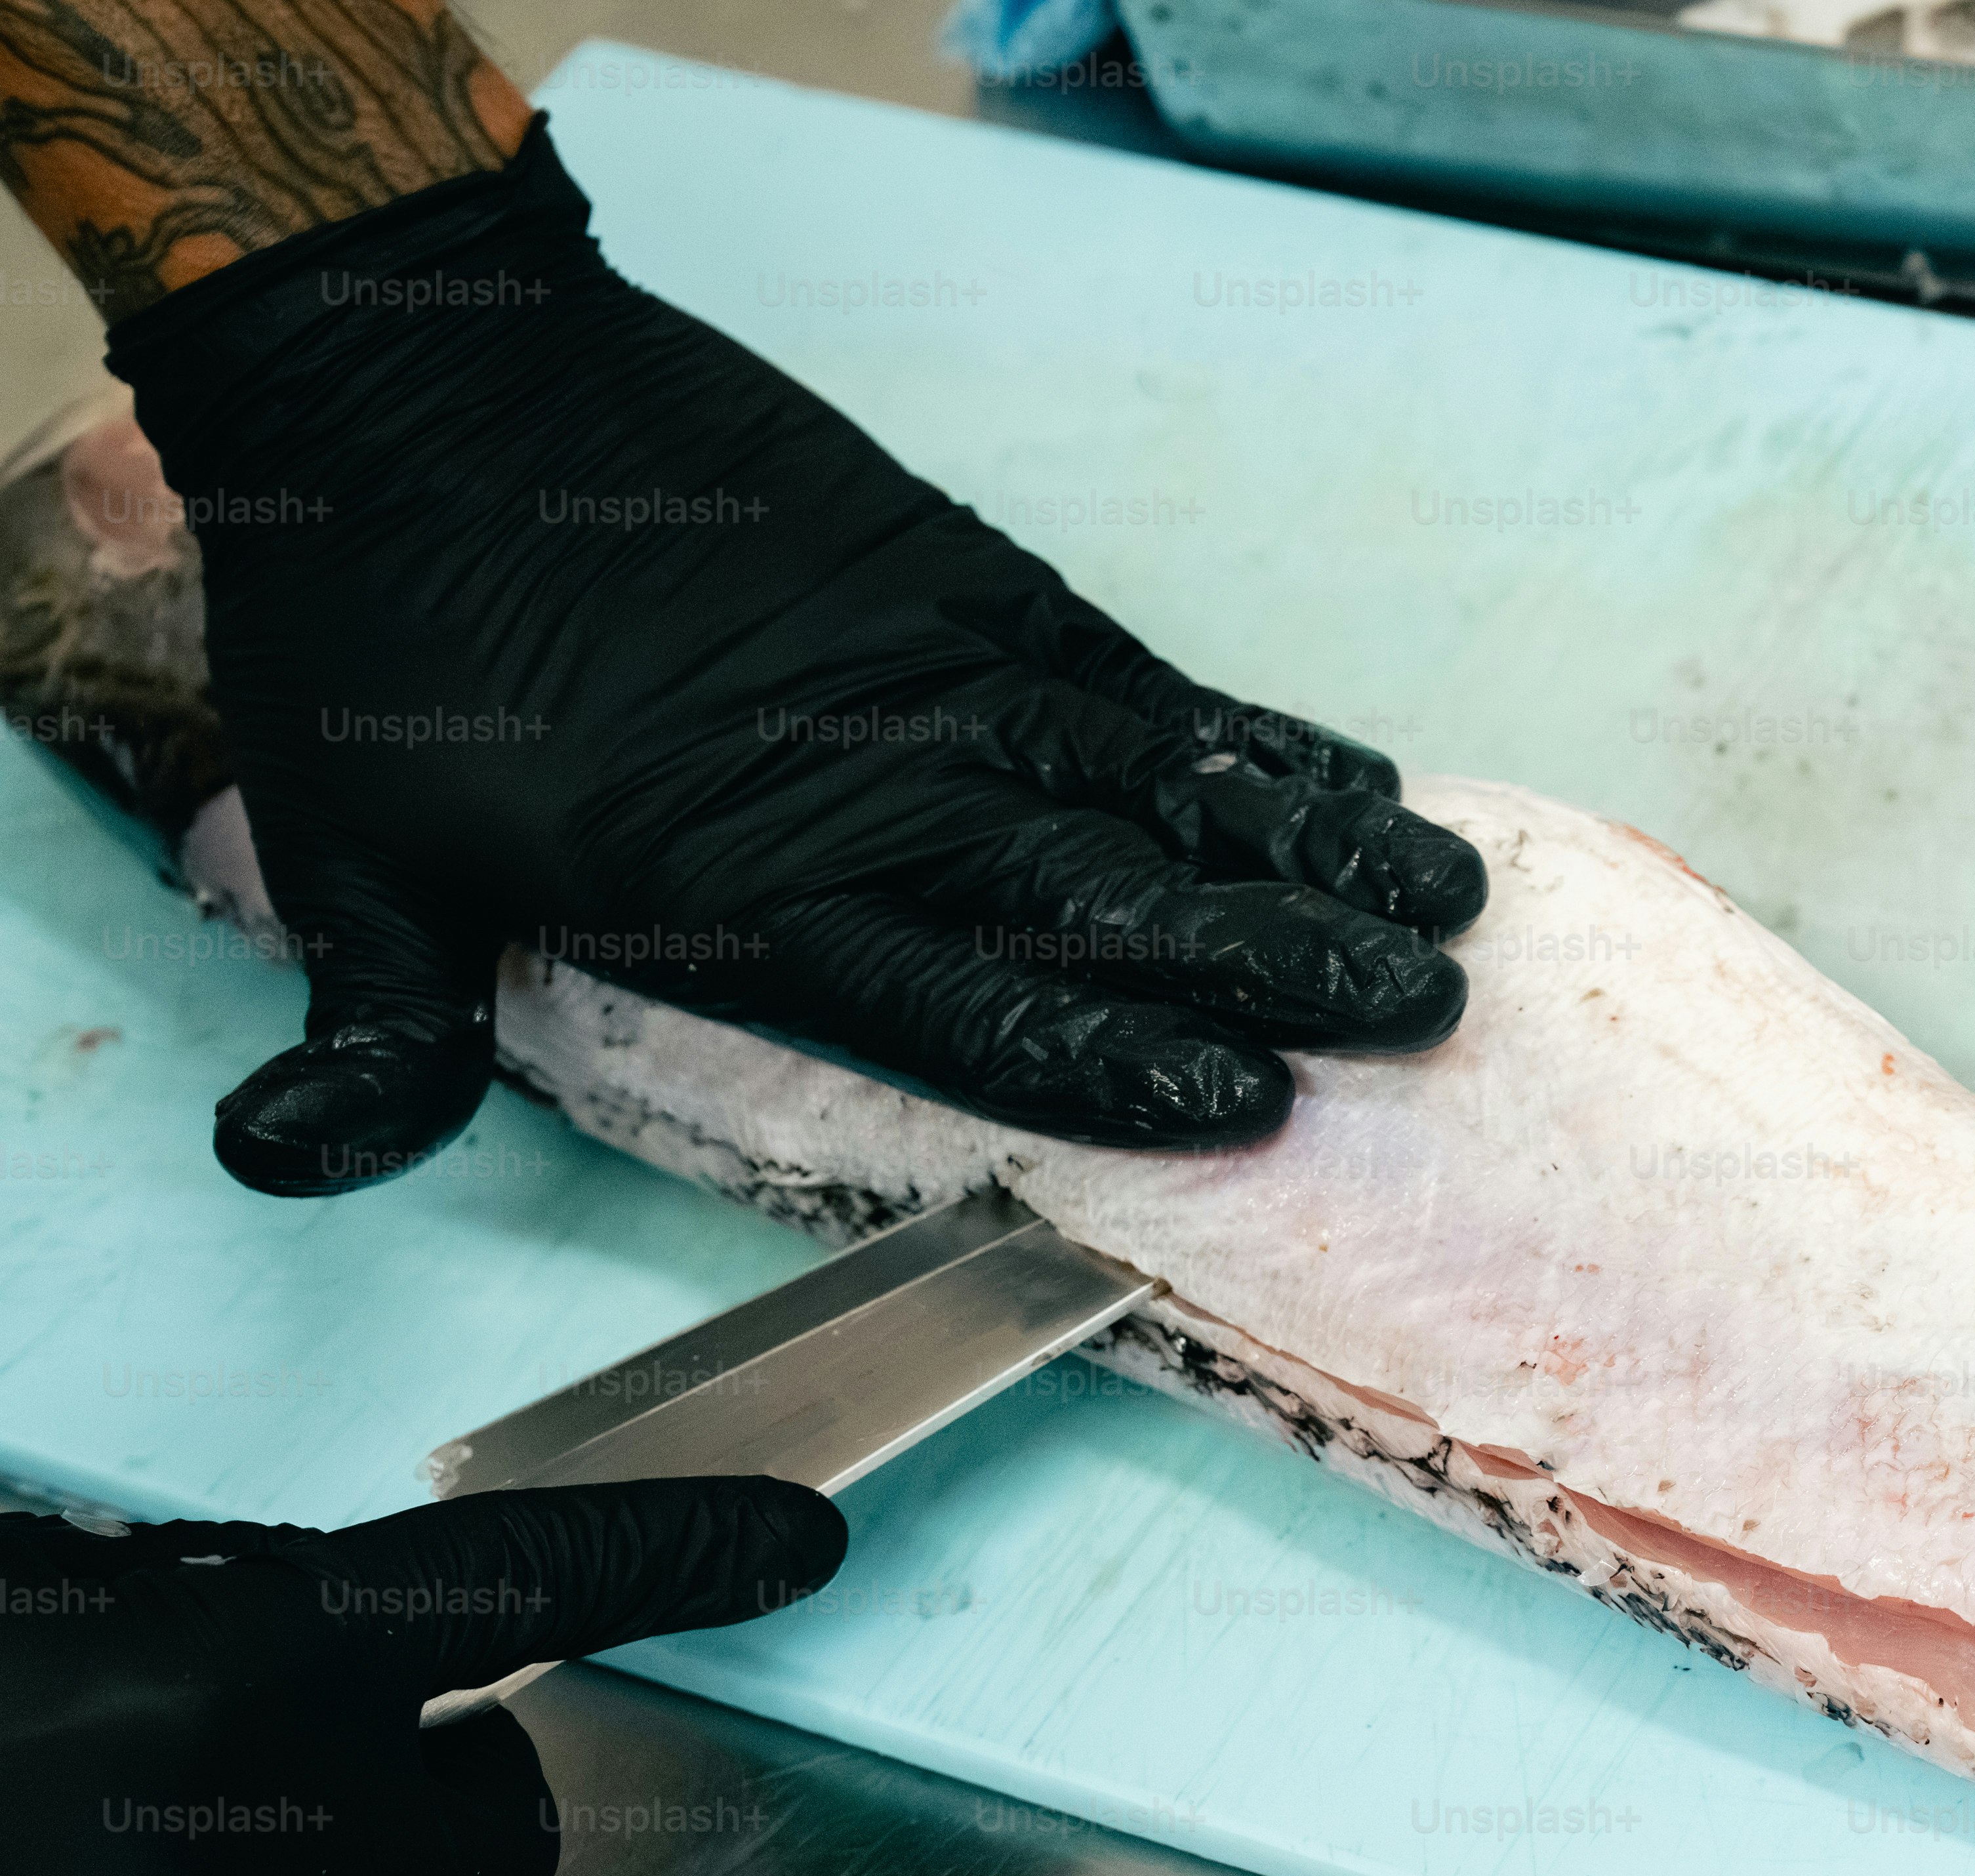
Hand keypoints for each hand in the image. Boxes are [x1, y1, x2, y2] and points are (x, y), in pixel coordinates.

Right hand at [0, 1477, 844, 1875]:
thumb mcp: (34, 1597)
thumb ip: (188, 1607)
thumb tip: (298, 1624)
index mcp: (225, 1672)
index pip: (519, 1581)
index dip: (670, 1553)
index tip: (791, 1541)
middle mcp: (251, 1847)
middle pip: (493, 1826)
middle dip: (423, 1793)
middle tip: (251, 1757)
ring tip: (71, 1853)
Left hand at [101, 124, 1479, 1198]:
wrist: (416, 370)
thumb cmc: (384, 626)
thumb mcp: (344, 845)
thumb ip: (380, 1025)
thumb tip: (287, 1163)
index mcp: (732, 885)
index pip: (959, 1003)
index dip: (1105, 1058)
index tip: (1241, 1100)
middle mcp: (866, 787)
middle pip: (1101, 896)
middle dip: (1269, 962)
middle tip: (1415, 1016)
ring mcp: (933, 671)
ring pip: (1155, 782)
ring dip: (1309, 853)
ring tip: (1443, 912)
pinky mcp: (960, 575)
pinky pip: (1137, 679)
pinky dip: (1256, 738)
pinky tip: (1358, 783)